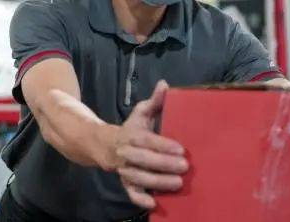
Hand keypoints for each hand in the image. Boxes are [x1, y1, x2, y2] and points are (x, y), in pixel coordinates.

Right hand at [109, 80, 187, 208]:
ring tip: (178, 184)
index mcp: (130, 134)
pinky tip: (154, 203)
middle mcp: (126, 153)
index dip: (162, 145)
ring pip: (139, 178)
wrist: (105, 145)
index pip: (146, 140)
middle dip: (164, 164)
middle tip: (185, 166)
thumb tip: (165, 84)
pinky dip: (140, 199)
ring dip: (158, 182)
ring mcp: (124, 170)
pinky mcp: (125, 182)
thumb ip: (155, 101)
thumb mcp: (141, 113)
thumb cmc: (131, 128)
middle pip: (144, 160)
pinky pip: (130, 193)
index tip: (180, 148)